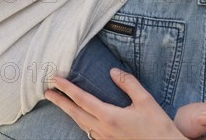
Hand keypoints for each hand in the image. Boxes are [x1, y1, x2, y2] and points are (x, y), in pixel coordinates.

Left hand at [45, 68, 185, 139]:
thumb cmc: (159, 128)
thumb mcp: (146, 101)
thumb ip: (128, 84)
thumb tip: (112, 71)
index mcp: (110, 117)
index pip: (81, 99)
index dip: (66, 88)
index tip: (54, 79)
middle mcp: (103, 129)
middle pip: (75, 113)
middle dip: (59, 101)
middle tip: (46, 91)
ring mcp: (104, 139)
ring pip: (80, 124)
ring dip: (68, 111)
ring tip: (59, 102)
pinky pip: (89, 132)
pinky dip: (80, 121)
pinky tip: (80, 117)